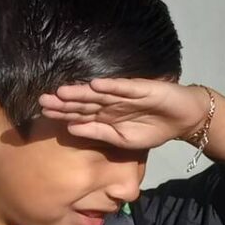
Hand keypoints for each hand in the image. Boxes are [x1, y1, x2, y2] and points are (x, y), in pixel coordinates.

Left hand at [37, 75, 208, 152]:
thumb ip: (98, 133)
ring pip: (98, 93)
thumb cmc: (152, 129)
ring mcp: (124, 94)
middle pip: (84, 102)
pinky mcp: (141, 88)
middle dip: (64, 101)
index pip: (79, 114)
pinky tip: (95, 84)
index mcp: (105, 115)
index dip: (62, 113)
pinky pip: (123, 87)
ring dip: (81, 92)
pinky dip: (110, 86)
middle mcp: (111, 102)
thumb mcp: (122, 139)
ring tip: (62, 91)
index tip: (42, 113)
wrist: (182, 119)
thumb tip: (70, 129)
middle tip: (43, 99)